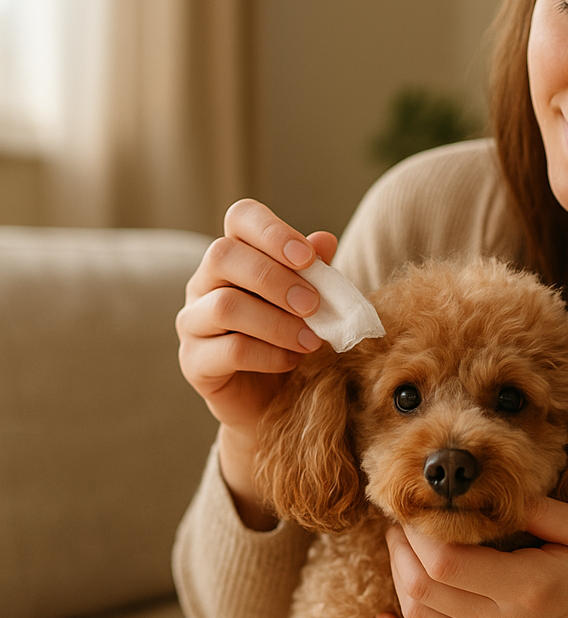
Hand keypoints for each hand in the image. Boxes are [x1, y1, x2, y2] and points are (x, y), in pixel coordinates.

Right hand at [175, 199, 337, 522]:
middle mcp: (204, 283)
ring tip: (312, 340)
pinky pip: (229, 350)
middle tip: (313, 305)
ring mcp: (193, 322)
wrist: (274, 400)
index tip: (308, 257)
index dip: (272, 231)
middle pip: (223, 256)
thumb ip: (314, 272)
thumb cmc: (292, 338)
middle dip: (275, 278)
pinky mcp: (194, 362)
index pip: (240, 217)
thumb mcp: (311, 302)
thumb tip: (324, 239)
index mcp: (235, 256)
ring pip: (224, 305)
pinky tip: (293, 360)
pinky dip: (269, 354)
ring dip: (277, 322)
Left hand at [379, 497, 567, 617]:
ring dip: (399, 579)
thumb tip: (487, 488)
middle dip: (401, 548)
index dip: (418, 532)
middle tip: (404, 520)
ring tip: (403, 547)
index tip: (421, 505)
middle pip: (423, 589)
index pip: (445, 562)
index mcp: (529, 588)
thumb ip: (537, 508)